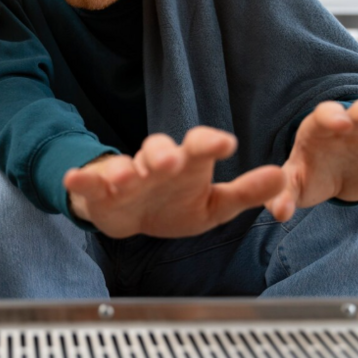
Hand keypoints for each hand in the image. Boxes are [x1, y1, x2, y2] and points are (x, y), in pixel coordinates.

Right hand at [64, 128, 284, 238]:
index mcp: (189, 164)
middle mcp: (158, 164)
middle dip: (164, 153)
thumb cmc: (177, 204)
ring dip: (127, 168)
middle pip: (160, 150)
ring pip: (127, 165)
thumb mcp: (216, 205)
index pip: (200, 146)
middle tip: (172, 160)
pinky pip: (90, 181)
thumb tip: (283, 178)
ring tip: (130, 175)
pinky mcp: (101, 188)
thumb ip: (247, 192)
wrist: (132, 215)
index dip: (211, 143)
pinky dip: (82, 178)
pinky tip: (74, 176)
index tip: (227, 143)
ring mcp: (128, 174)